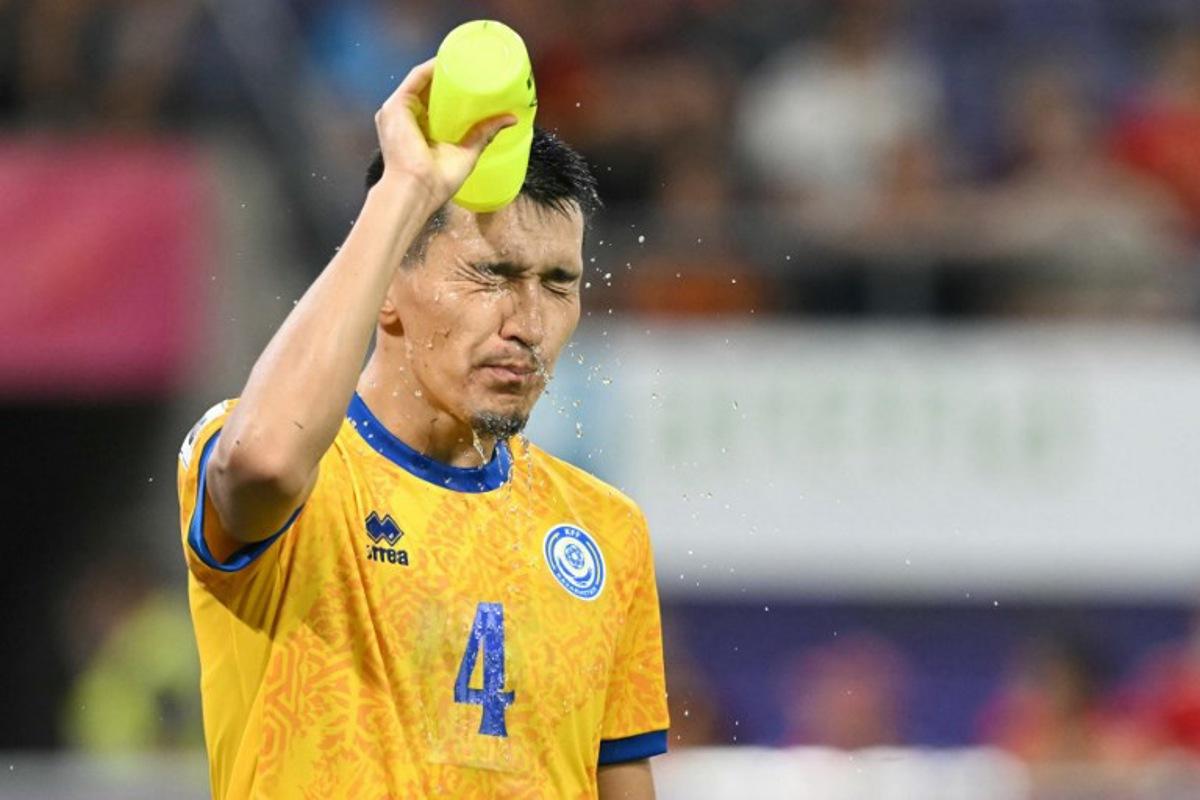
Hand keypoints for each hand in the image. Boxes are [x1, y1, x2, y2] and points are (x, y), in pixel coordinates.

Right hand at [373, 58, 517, 208]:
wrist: (417, 190)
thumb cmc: (437, 181)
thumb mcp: (467, 152)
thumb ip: (484, 133)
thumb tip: (511, 118)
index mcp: (420, 131)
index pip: (435, 102)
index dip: (453, 89)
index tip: (472, 78)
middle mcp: (406, 119)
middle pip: (428, 89)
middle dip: (448, 76)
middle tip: (471, 66)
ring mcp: (399, 112)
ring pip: (421, 81)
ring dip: (440, 68)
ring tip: (462, 58)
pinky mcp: (396, 106)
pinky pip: (415, 79)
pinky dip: (431, 68)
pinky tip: (447, 60)